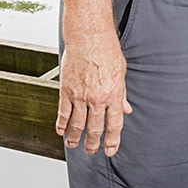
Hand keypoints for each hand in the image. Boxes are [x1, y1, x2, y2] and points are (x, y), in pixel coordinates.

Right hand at [55, 30, 131, 156]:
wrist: (88, 37)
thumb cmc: (106, 50)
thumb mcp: (121, 73)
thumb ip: (122, 94)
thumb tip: (126, 109)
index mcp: (113, 95)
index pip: (114, 125)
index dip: (112, 141)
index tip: (110, 150)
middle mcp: (97, 98)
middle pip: (95, 128)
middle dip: (93, 143)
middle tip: (91, 150)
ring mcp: (80, 96)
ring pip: (77, 124)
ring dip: (76, 137)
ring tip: (74, 145)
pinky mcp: (66, 90)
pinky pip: (63, 112)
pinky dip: (62, 123)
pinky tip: (61, 131)